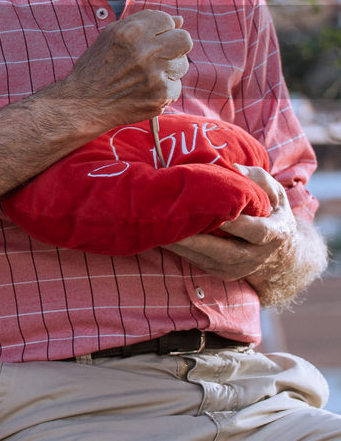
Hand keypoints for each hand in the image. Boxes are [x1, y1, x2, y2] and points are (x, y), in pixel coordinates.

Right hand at [62, 9, 191, 128]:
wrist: (82, 103)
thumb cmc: (96, 67)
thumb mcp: (111, 36)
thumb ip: (143, 23)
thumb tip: (179, 20)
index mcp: (132, 32)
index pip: (167, 20)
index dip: (160, 30)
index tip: (150, 39)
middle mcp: (146, 51)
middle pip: (184, 40)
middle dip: (175, 46)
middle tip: (159, 55)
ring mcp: (155, 75)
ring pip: (181, 65)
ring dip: (167, 69)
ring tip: (144, 76)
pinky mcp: (161, 96)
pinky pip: (175, 87)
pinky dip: (162, 90)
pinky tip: (143, 91)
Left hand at [165, 165, 303, 301]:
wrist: (282, 255)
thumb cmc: (272, 213)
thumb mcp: (274, 194)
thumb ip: (257, 179)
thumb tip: (233, 167)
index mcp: (275, 234)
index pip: (256, 231)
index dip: (236, 223)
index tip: (213, 210)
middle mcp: (257, 255)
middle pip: (225, 251)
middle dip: (198, 240)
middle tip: (171, 224)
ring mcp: (239, 267)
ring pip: (208, 260)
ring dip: (183, 247)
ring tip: (158, 231)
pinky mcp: (224, 273)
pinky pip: (200, 263)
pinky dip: (182, 252)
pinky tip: (162, 238)